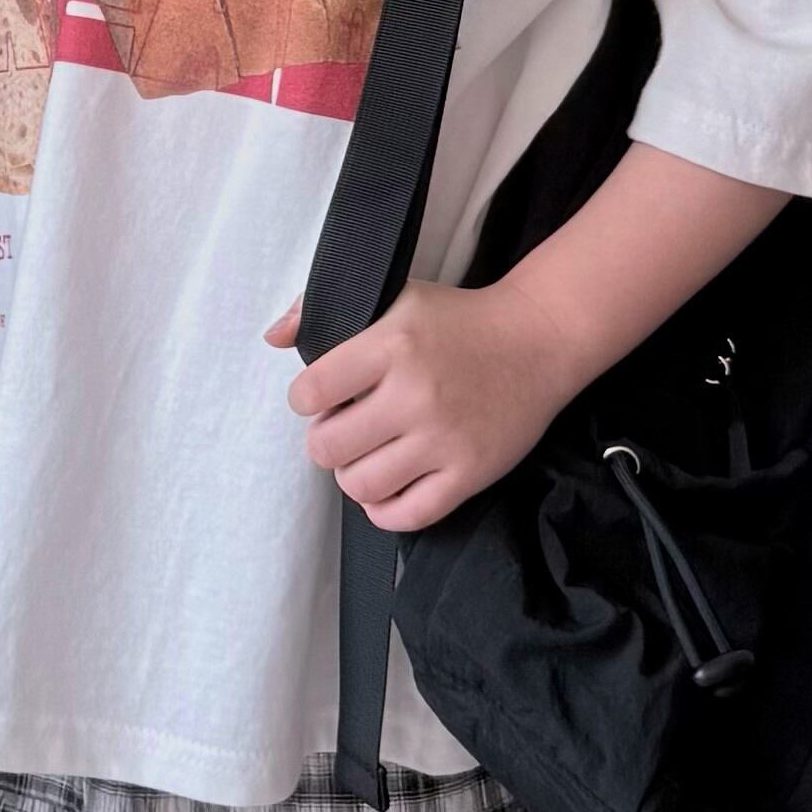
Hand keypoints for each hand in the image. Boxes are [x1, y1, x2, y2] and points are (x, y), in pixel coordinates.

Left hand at [263, 282, 579, 535]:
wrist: (537, 340)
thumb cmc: (459, 320)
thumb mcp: (395, 296)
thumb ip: (325, 311)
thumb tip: (273, 337)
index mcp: (392, 346)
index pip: (311, 393)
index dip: (306, 400)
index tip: (321, 397)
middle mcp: (415, 395)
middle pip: (328, 447)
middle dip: (326, 441)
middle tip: (345, 429)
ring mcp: (444, 439)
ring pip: (361, 486)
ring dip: (352, 475)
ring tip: (366, 457)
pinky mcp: (470, 473)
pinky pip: (408, 515)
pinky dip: (385, 511)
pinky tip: (388, 489)